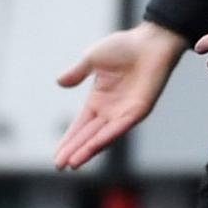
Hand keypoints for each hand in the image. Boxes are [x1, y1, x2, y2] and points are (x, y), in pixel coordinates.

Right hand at [52, 22, 187, 170]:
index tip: (57, 155)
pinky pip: (119, 128)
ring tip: (72, 163)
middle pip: (88, 136)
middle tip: (59, 165)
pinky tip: (92, 148)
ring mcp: (124, 113)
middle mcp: (110, 111)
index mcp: (98, 100)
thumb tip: (59, 82)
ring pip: (101, 137)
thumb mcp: (92, 58)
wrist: (150, 41)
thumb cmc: (124, 46)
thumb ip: (77, 72)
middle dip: (73, 150)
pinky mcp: (138, 111)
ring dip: (87, 150)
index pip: (80, 126)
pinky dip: (105, 139)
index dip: (68, 140)